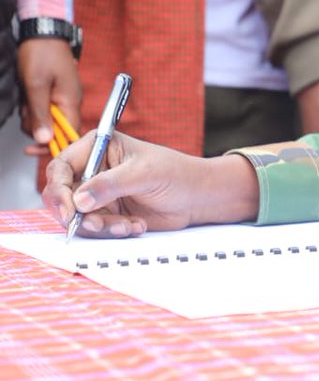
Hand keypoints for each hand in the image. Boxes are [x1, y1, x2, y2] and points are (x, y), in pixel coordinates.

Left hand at [17, 38, 81, 158]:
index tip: (35, 149)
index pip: (70, 135)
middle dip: (37, 127)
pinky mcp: (55, 92)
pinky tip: (28, 98)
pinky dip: (33, 108)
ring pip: (47, 120)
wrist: (43, 33)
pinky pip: (45, 109)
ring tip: (25, 103)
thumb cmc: (41, 54)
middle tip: (26, 116)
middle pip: (56, 130)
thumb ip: (40, 114)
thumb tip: (44, 139)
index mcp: (71, 102)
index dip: (54, 146)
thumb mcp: (36, 86)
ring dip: (33, 117)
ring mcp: (63, 97)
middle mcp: (70, 102)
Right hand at [41, 131, 258, 237]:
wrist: (198, 197)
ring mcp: (98, 194)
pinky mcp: (108, 214)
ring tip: (127, 225)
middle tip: (97, 224)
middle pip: (62, 196)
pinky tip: (135, 225)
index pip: (61, 167)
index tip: (70, 210)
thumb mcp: (145, 173)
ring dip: (100, 226)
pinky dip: (113, 231)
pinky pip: (96, 229)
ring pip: (78, 217)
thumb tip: (79, 200)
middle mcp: (93, 171)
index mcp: (97, 148)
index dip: (58, 189)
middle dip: (77, 215)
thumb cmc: (177, 173)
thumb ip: (111, 184)